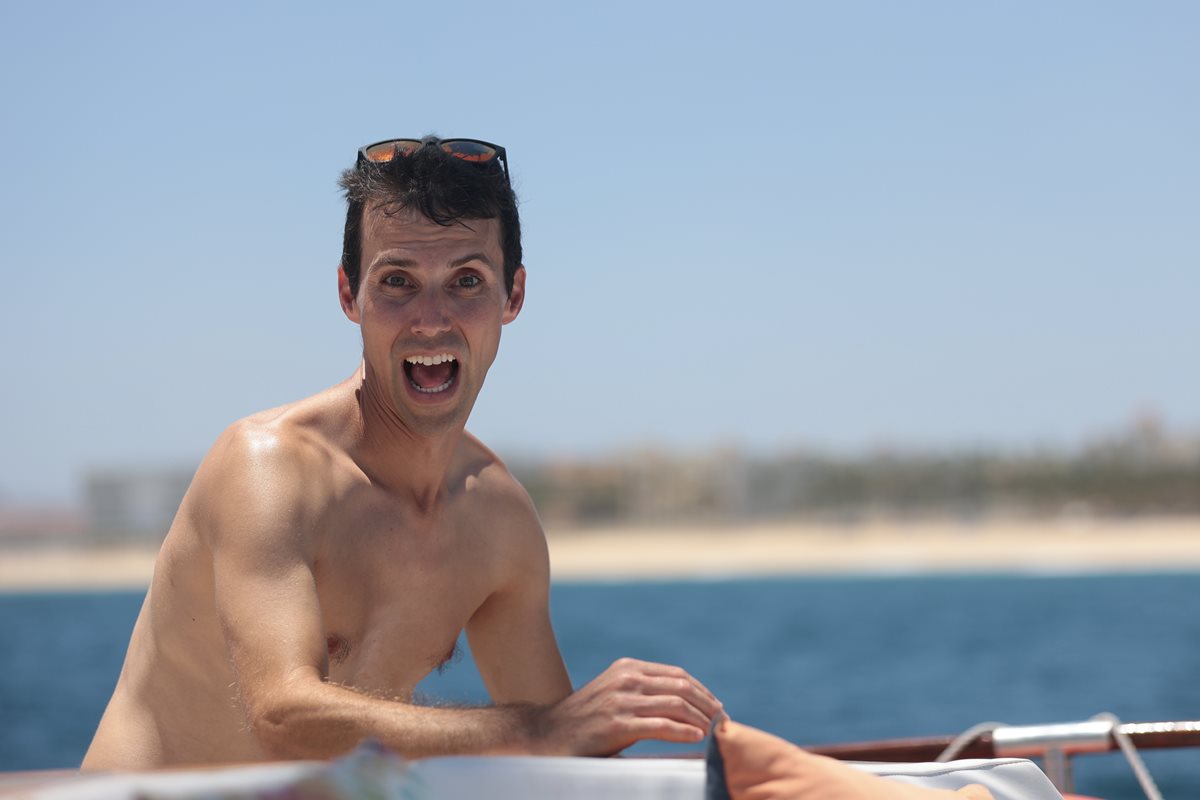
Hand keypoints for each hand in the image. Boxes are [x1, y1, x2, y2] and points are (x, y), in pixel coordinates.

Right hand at [530, 657, 722, 756]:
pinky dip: (684, 731)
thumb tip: (683, 705)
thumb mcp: (614, 694)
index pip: (677, 674)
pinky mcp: (617, 725)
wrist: (547, 735)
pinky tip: (698, 737)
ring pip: (676, 704)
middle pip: (681, 686)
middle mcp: (625, 679)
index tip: (718, 707)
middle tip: (724, 722)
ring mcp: (621, 701)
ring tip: (715, 731)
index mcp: (627, 668)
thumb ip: (642, 693)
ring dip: (702, 719)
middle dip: (708, 705)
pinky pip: (661, 725)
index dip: (702, 691)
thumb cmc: (585, 720)